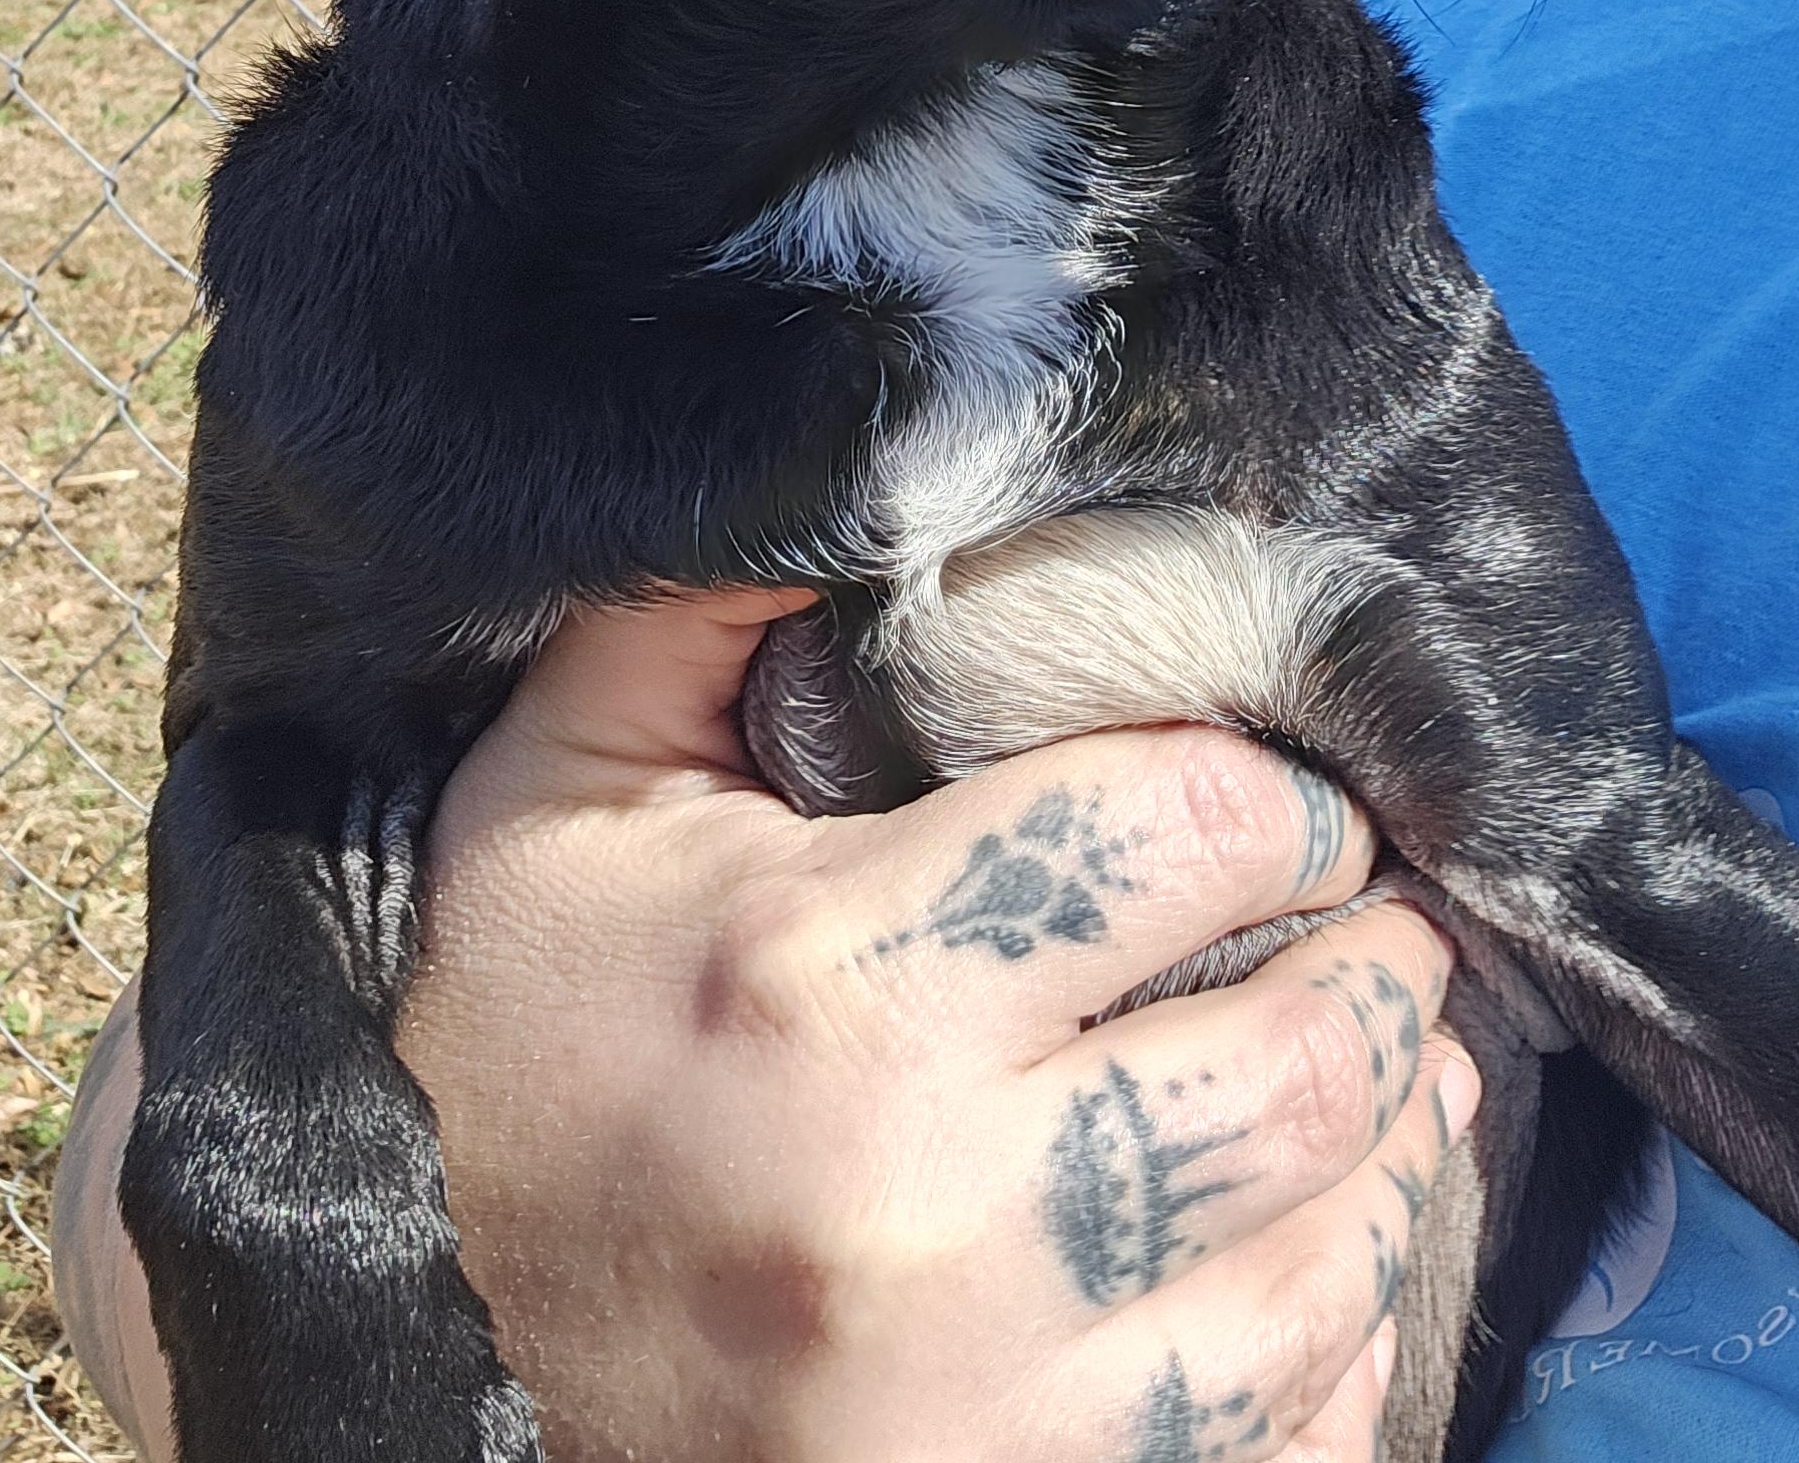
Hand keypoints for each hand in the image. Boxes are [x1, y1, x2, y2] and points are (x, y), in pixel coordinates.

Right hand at [55, 590, 1477, 1462]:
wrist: (406, 1346)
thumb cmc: (512, 1029)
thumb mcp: (565, 781)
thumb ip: (727, 604)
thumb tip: (895, 435)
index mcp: (829, 984)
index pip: (1192, 831)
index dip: (1280, 789)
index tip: (1286, 787)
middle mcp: (928, 1211)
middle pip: (1299, 1054)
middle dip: (1374, 955)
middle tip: (1374, 910)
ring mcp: (986, 1414)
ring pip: (1328, 1256)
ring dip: (1392, 1141)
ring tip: (1389, 1059)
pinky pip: (1284, 1439)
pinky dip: (1338, 1339)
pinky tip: (1324, 1250)